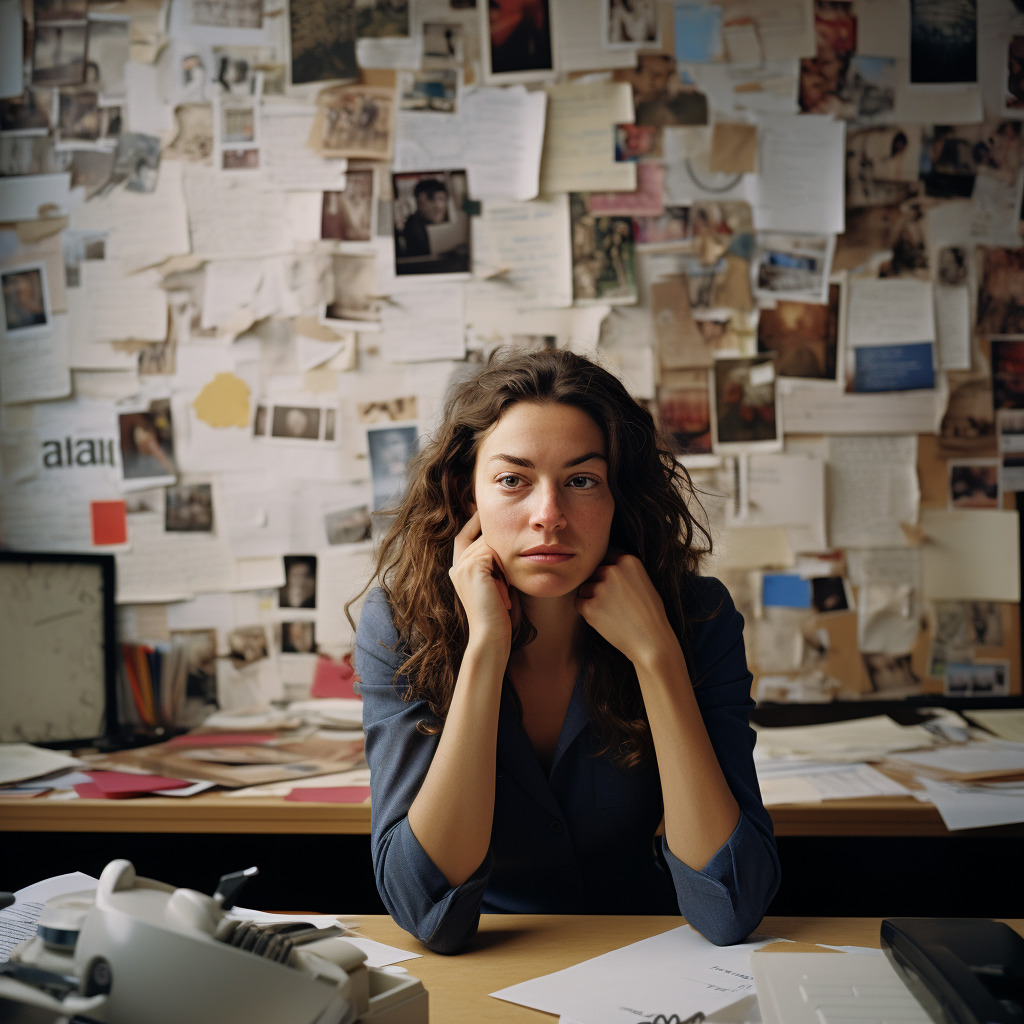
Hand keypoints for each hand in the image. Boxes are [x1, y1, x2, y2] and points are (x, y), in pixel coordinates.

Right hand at [450, 511, 517, 649]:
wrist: (491, 634)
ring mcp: (462, 565)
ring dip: (504, 563)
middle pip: (482, 537)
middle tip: (503, 577)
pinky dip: (503, 569)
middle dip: (499, 546)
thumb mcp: (495, 583)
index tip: (483, 508)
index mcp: (458, 568)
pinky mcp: (472, 567)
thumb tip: (507, 539)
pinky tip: (501, 592)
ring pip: (490, 543)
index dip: (474, 520)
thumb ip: (494, 562)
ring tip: (501, 593)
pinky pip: (493, 551)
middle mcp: (456, 564)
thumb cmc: (498, 613)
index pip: (464, 534)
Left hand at [575, 552, 677, 668]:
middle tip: (613, 603)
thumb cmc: (650, 614)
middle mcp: (613, 570)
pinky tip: (605, 620)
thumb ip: (623, 571)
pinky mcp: (590, 607)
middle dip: (598, 585)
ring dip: (591, 598)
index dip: (605, 569)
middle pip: (593, 572)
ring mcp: (601, 588)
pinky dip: (587, 611)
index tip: (608, 581)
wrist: (652, 641)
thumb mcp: (643, 581)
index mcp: (628, 561)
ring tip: (612, 612)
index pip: (605, 556)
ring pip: (584, 588)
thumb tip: (601, 565)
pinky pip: (579, 603)